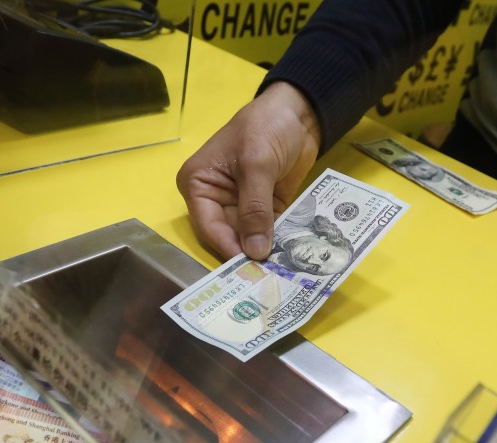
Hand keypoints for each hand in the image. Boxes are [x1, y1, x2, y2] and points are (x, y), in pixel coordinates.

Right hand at [176, 81, 321, 259]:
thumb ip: (255, 208)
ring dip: (265, 252)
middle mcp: (215, 199)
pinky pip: (268, 232)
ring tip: (281, 273)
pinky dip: (278, 243)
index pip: (209, 226)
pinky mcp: (264, 209)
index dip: (227, 248)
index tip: (247, 270)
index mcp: (199, 185)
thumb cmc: (265, 126)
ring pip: (249, 238)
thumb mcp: (258, 164)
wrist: (297, 111)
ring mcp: (240, 206)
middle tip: (265, 278)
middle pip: (228, 237)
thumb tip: (254, 252)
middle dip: (246, 254)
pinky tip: (292, 258)